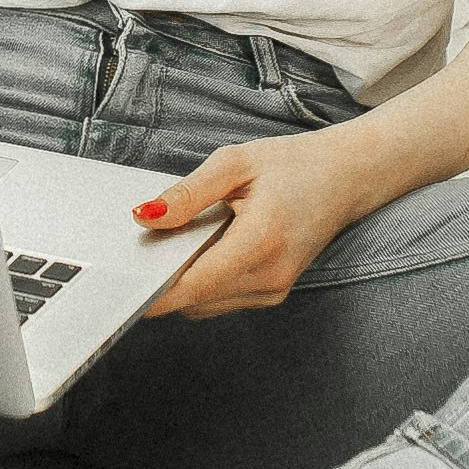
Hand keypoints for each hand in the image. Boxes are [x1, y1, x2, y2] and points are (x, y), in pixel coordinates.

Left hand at [133, 132, 369, 316]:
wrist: (347, 177)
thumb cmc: (293, 165)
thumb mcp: (235, 164)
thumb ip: (187, 194)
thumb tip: (144, 216)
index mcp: (261, 241)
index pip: (194, 286)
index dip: (153, 292)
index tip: (121, 286)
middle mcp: (270, 276)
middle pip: (194, 299)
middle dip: (166, 278)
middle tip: (150, 243)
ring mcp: (273, 290)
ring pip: (205, 304)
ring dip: (186, 280)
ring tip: (189, 238)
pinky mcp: (272, 293)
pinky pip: (221, 299)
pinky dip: (205, 281)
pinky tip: (209, 247)